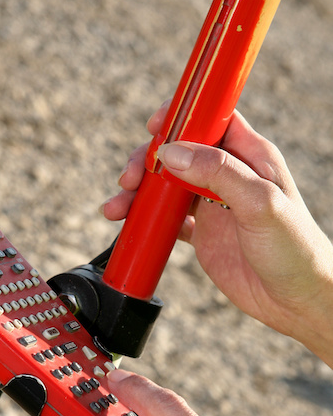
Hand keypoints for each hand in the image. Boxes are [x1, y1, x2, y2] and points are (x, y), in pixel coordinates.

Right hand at [101, 106, 332, 365]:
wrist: (297, 301)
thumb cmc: (295, 249)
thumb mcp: (260, 203)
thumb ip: (218, 173)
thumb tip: (171, 152)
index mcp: (249, 156)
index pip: (211, 119)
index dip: (181, 115)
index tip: (155, 124)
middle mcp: (228, 174)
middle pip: (178, 150)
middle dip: (148, 159)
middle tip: (131, 178)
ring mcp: (212, 203)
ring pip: (165, 183)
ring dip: (139, 191)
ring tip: (117, 207)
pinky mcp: (200, 232)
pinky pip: (164, 217)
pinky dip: (143, 218)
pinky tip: (128, 223)